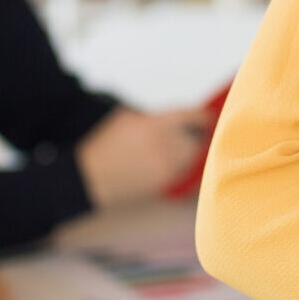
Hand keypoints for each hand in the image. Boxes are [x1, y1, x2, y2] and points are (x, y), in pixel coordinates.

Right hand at [75, 106, 209, 207]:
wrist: (89, 176)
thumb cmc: (105, 143)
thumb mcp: (126, 119)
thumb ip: (154, 118)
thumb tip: (179, 119)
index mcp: (154, 124)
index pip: (189, 117)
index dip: (202, 117)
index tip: (209, 117)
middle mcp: (163, 145)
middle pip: (195, 140)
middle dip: (196, 137)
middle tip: (198, 134)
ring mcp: (163, 166)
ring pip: (190, 158)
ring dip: (189, 152)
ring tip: (182, 147)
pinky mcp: (161, 182)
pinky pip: (180, 172)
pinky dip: (180, 166)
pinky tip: (170, 162)